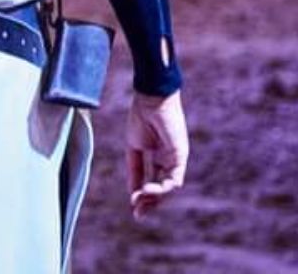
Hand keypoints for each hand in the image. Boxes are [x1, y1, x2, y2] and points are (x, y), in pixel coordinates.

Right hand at [127, 90, 188, 219]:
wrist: (149, 99)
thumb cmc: (140, 117)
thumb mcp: (133, 147)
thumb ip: (135, 169)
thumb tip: (133, 192)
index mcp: (157, 157)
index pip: (151, 181)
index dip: (142, 195)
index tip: (133, 208)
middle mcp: (169, 161)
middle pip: (161, 188)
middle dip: (149, 202)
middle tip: (137, 213)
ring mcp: (175, 160)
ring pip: (168, 187)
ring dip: (154, 197)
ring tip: (139, 201)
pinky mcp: (180, 157)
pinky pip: (174, 179)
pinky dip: (162, 187)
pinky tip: (148, 190)